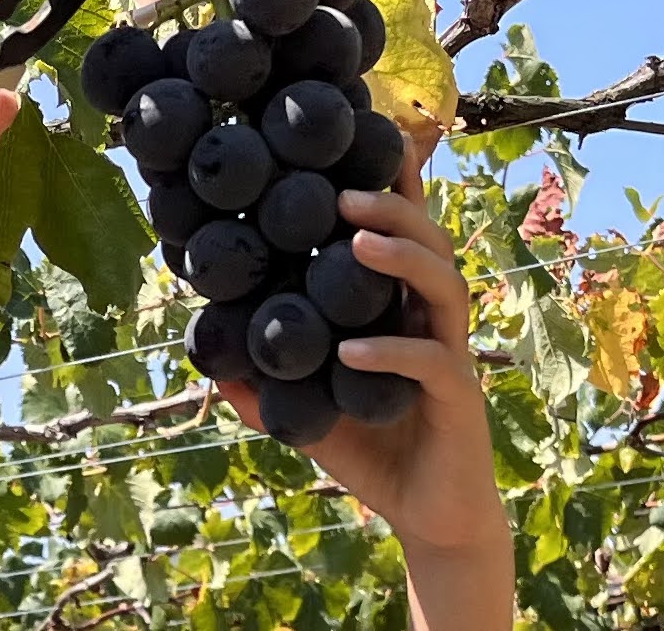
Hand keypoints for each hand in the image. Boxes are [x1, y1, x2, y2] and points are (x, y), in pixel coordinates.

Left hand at [218, 140, 508, 555]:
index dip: (385, 191)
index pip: (396, 238)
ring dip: (401, 259)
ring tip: (357, 243)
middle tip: (341, 193)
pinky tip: (350, 353)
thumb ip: (263, 378)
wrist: (426, 517)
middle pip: (429, 243)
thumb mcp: (304, 407)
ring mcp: (450, 356)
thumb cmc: (369, 449)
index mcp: (398, 307)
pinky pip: (433, 365)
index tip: (354, 146)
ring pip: (445, 287)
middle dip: (391, 209)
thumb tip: (204, 349)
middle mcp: (429, 320)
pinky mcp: (460, 401)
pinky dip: (392, 353)